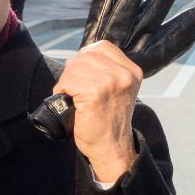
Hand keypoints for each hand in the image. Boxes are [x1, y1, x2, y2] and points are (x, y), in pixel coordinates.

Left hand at [52, 40, 140, 183]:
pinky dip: (62, 90)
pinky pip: (67, 81)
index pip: (101, 47)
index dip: (85, 59)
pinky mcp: (95, 93)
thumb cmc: (108, 119)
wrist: (111, 147)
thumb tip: (79, 55)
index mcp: (132, 71)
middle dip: (74, 71)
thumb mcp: (117, 89)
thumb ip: (106, 70)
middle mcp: (124, 75)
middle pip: (84, 56)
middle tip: (76, 90)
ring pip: (73, 67)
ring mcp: (110, 83)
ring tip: (74, 97)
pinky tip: (71, 102)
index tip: (84, 76)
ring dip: (67, 82)